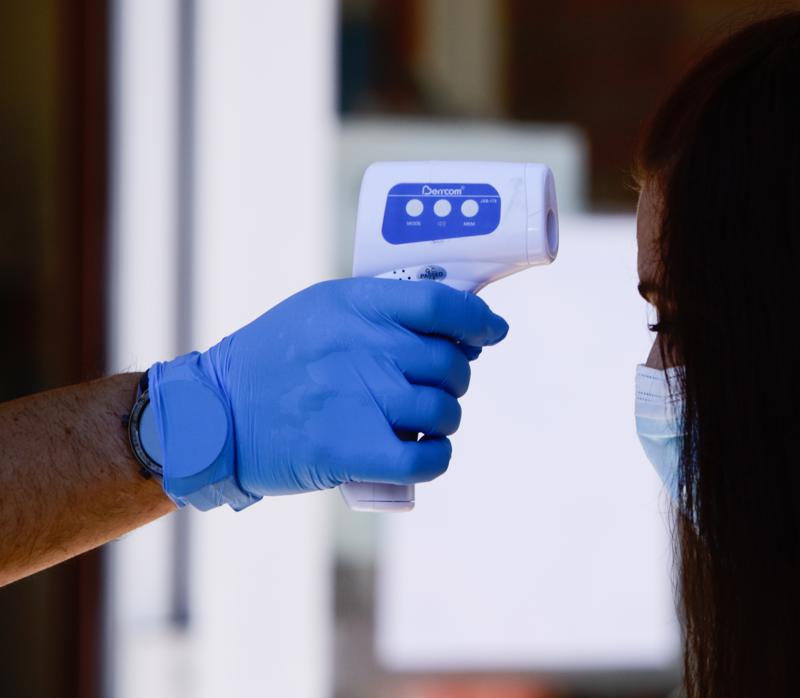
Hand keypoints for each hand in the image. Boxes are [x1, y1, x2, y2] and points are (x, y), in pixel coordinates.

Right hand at [149, 278, 508, 504]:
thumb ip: (382, 312)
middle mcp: (364, 347)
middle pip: (452, 364)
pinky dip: (436, 458)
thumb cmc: (273, 361)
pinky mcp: (352, 450)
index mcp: (356, 305)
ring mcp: (360, 399)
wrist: (211, 415)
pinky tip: (423, 452)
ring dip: (443, 420)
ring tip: (417, 421)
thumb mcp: (321, 311)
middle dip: (454, 379)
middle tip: (431, 388)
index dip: (479, 321)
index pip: (444, 305)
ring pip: (446, 412)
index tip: (492, 332)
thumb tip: (462, 327)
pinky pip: (429, 458)